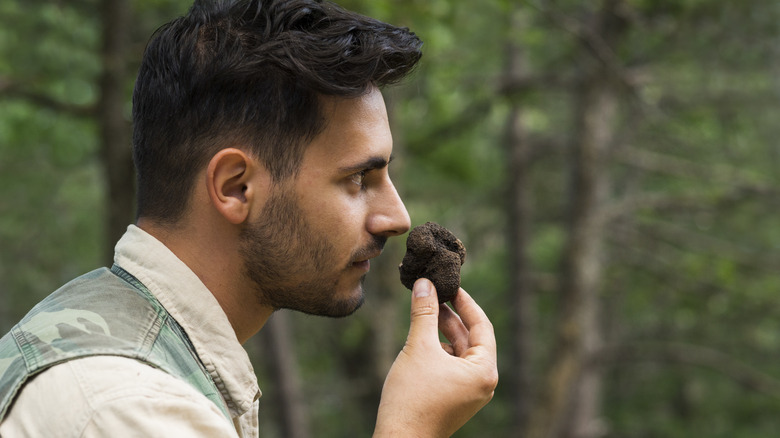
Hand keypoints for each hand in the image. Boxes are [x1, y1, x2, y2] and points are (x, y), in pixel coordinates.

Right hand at [373, 278, 497, 436]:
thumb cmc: (412, 398)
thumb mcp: (418, 347)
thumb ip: (424, 313)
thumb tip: (425, 283)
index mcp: (484, 371)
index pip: (482, 325)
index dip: (465, 302)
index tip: (451, 285)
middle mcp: (483, 382)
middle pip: (471, 338)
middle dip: (451, 316)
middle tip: (435, 293)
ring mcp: (470, 392)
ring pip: (460, 352)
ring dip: (444, 331)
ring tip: (425, 311)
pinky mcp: (455, 398)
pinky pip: (452, 366)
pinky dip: (440, 349)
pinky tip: (422, 337)